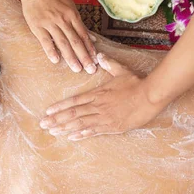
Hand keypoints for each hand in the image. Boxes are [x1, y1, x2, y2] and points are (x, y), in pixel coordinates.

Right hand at [21, 0, 96, 73]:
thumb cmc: (55, 1)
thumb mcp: (71, 8)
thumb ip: (81, 25)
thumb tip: (93, 39)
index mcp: (72, 16)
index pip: (83, 35)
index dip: (90, 49)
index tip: (95, 61)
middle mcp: (63, 20)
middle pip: (75, 41)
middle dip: (84, 56)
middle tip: (90, 70)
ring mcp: (50, 23)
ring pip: (62, 42)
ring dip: (70, 57)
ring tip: (77, 69)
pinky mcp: (37, 26)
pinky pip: (45, 40)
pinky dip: (51, 50)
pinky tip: (56, 60)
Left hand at [40, 53, 163, 139]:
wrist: (150, 96)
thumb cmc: (136, 83)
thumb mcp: (121, 70)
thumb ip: (108, 64)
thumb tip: (99, 56)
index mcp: (98, 93)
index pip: (74, 101)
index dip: (60, 107)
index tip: (48, 111)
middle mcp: (98, 106)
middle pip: (73, 114)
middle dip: (56, 120)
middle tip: (43, 125)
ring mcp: (105, 118)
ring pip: (81, 124)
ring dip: (65, 128)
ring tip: (53, 132)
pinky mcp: (113, 127)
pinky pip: (94, 131)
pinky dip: (82, 134)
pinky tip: (72, 137)